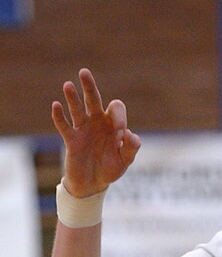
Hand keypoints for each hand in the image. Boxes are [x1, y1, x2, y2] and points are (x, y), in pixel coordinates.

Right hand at [51, 67, 140, 197]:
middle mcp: (97, 122)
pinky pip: (64, 126)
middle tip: (84, 72)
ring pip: (77, 109)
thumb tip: (129, 134)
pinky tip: (56, 105)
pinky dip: (59, 116)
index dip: (119, 117)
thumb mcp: (124, 161)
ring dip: (72, 98)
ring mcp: (83, 129)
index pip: (115, 109)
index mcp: (113, 124)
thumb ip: (131, 148)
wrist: (93, 184)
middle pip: (93, 99)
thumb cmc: (110, 169)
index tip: (119, 134)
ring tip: (68, 85)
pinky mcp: (71, 140)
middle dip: (90, 87)